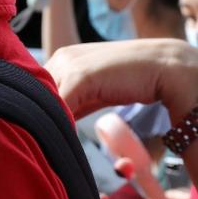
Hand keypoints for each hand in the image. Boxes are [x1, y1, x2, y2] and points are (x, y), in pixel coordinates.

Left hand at [46, 40, 197, 123]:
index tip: (38, 128)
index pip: (36, 88)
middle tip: (40, 137)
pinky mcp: (80, 77)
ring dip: (46, 121)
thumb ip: (71, 103)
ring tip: (50, 140)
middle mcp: (62, 58)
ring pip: (45, 100)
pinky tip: (64, 137)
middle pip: (35, 93)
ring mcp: (69, 65)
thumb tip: (52, 122)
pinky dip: (60, 122)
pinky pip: (61, 106)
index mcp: (62, 58)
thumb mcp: (93, 92)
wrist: (162, 67)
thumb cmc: (129, 80)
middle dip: (38, 116)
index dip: (37, 109)